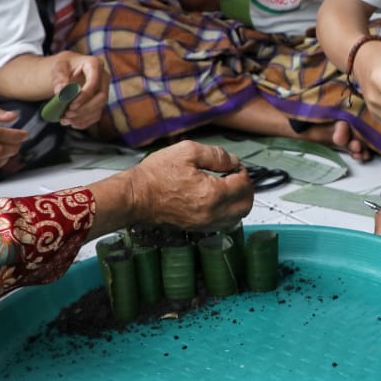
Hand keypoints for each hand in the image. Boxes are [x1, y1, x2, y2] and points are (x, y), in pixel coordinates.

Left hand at [49, 52, 107, 129]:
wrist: (69, 69)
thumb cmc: (65, 66)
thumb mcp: (59, 66)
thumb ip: (59, 76)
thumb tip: (61, 90)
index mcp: (95, 65)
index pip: (94, 82)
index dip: (84, 96)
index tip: (71, 105)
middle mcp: (103, 78)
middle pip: (102, 98)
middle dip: (85, 109)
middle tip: (68, 114)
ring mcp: (104, 90)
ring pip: (100, 108)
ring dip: (83, 117)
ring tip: (66, 120)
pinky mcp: (100, 101)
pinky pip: (97, 115)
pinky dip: (84, 122)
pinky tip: (72, 123)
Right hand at [126, 141, 253, 230]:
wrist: (135, 196)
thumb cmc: (156, 175)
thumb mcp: (187, 152)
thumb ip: (217, 155)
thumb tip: (233, 161)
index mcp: (213, 194)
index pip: (244, 185)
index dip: (243, 172)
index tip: (234, 165)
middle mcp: (212, 213)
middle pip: (246, 205)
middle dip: (246, 188)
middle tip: (236, 176)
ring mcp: (204, 224)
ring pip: (237, 217)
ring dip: (238, 202)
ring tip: (226, 187)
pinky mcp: (196, 228)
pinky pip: (223, 224)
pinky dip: (227, 212)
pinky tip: (217, 199)